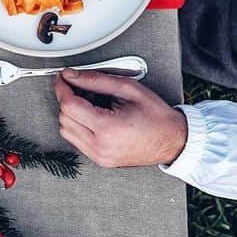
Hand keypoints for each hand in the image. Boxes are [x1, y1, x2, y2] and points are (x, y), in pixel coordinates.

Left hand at [54, 70, 187, 167]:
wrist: (173, 141)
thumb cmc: (157, 117)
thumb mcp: (127, 88)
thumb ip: (95, 80)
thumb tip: (72, 76)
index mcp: (107, 129)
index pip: (69, 106)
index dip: (62, 87)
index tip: (63, 77)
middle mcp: (101, 147)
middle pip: (64, 118)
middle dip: (67, 98)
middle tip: (79, 86)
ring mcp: (100, 157)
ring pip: (66, 131)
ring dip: (71, 113)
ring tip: (89, 101)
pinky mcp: (101, 161)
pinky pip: (77, 141)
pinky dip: (78, 125)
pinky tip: (93, 115)